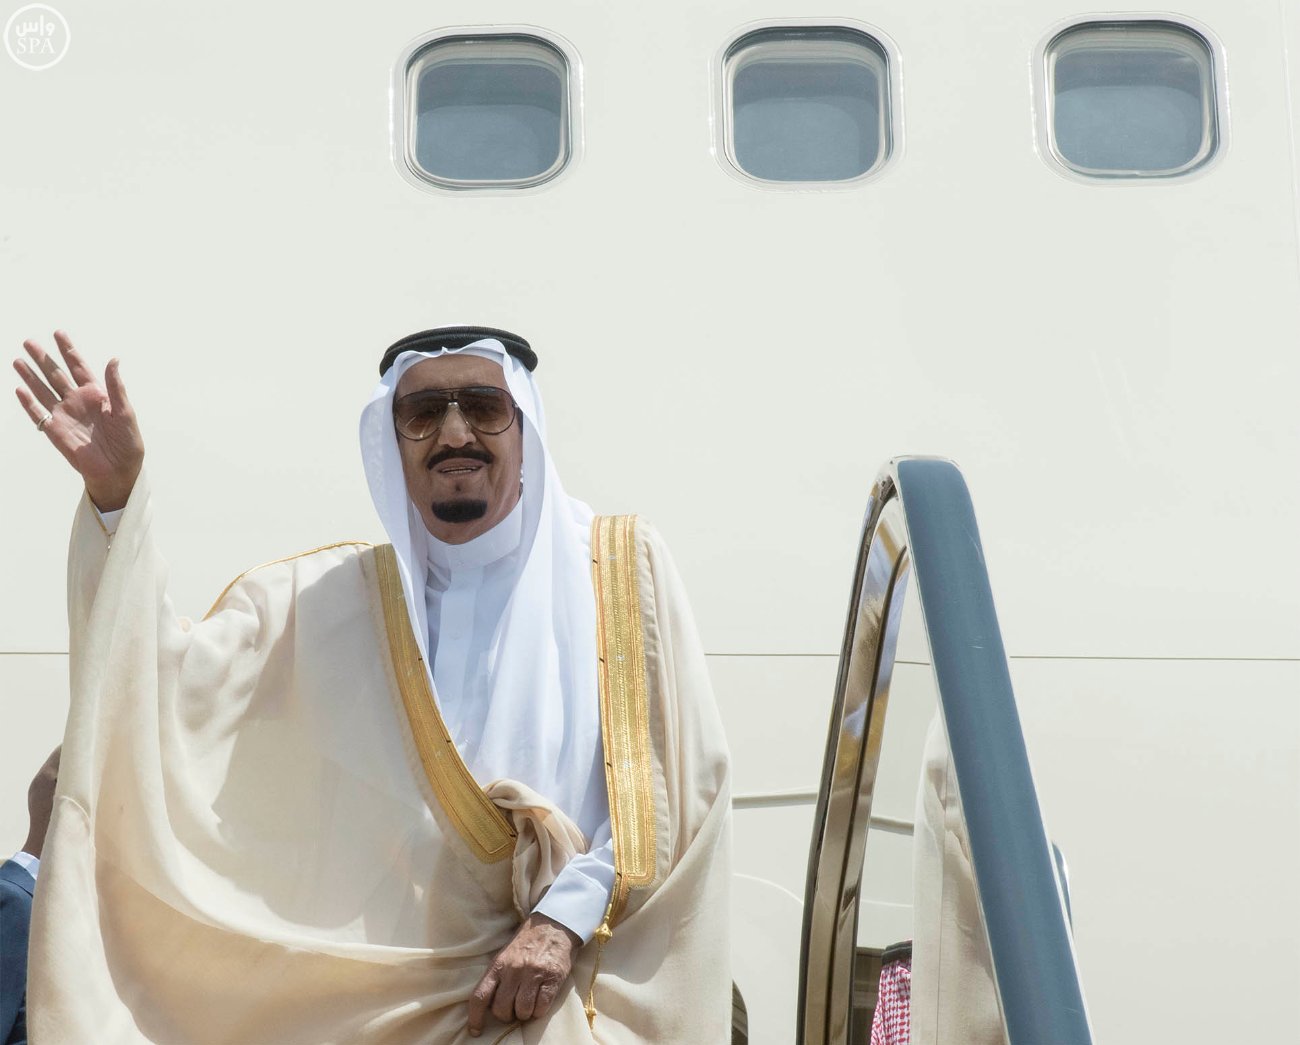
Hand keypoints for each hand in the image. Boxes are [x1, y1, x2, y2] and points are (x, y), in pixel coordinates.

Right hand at [13, 330, 143, 511]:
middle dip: (43, 358)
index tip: (58, 333)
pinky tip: (20, 390)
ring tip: (18, 360)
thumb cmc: (127, 443)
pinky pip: (39, 415)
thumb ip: (116, 387)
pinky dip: (29, 404)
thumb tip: (114, 360)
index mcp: (97, 395)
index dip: (69, 350)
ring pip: (43, 391)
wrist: (119, 471)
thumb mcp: (125, 412)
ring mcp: (65, 415)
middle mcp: (77, 401)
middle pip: (56, 375)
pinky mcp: (56, 431)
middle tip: (29, 342)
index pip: (79, 367)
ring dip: (30, 376)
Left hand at [467, 913, 579, 1036]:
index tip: (475, 1030)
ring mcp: (533, 974)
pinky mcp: (552, 978)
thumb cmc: (527, 942)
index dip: (475, 1018)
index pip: (480, 996)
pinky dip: (540, 1011)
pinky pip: (541, 1007)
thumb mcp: (505, 955)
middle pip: (502, 1009)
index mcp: (498, 965)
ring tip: (528, 1004)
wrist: (554, 924)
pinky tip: (540, 1001)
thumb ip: (497, 977)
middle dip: (507, 1016)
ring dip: (525, 1014)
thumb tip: (488, 1005)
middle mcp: (514, 970)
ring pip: (522, 1011)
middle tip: (513, 1009)